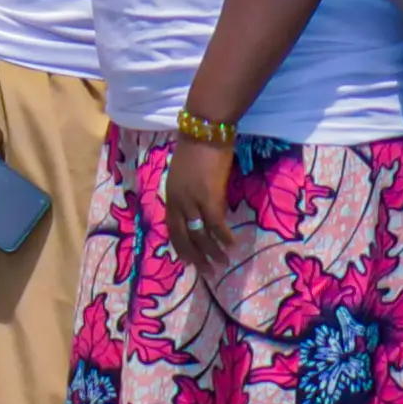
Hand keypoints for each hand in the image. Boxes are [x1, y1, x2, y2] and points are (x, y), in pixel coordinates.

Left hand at [162, 132, 238, 274]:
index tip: (188, 261)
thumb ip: (188, 193)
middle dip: (194, 257)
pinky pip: (216, 224)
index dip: (180, 246)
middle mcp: (177, 200)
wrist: (204, 131)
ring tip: (222, 263)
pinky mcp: (209, 196)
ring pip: (199, 234)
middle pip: (183, 236)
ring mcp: (192, 199)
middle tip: (206, 272)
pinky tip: (232, 245)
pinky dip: (224, 237)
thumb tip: (200, 210)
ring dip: (211, 252)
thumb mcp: (185, 174)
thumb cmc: (197, 149)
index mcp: (170, 195)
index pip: (171, 227)